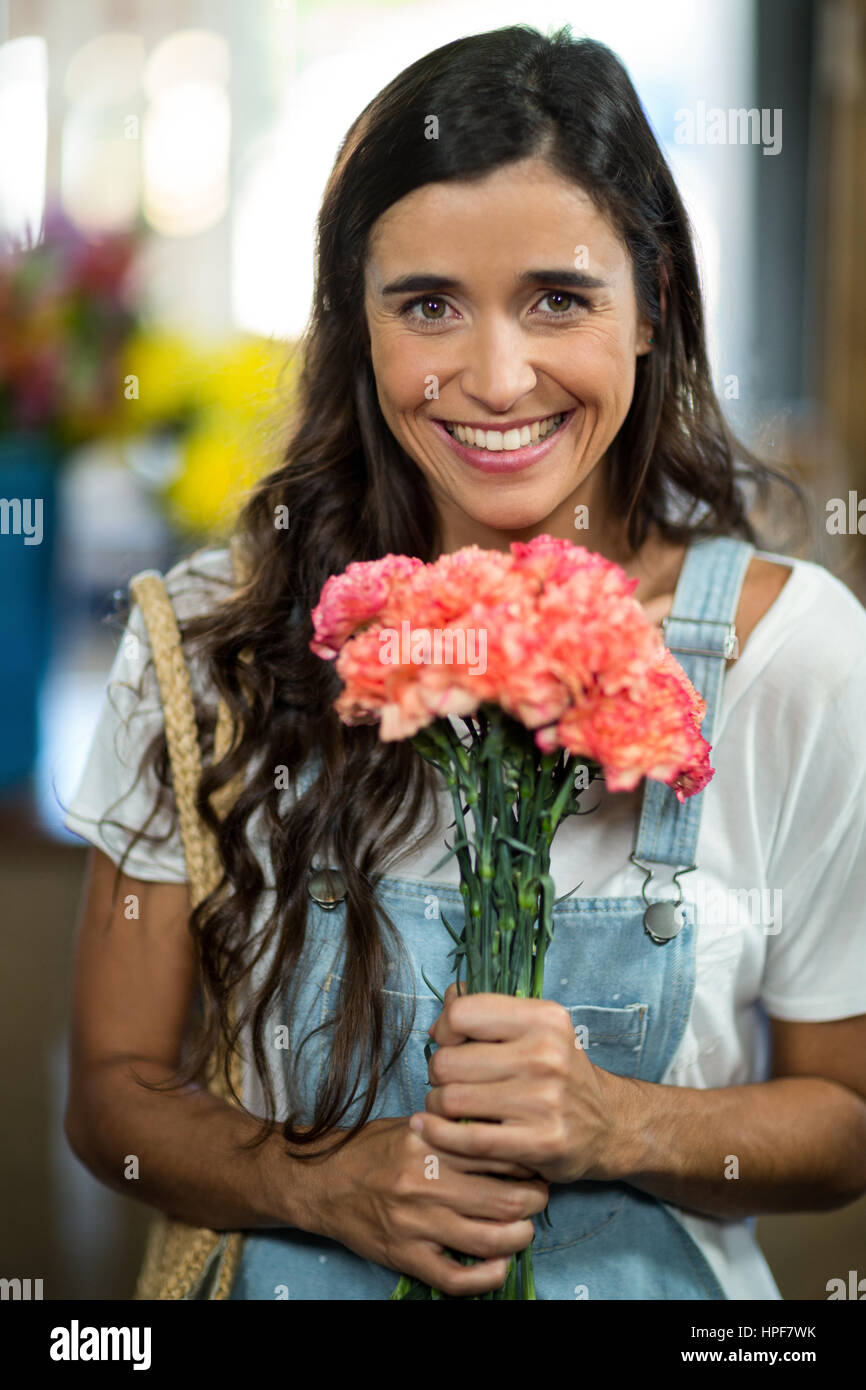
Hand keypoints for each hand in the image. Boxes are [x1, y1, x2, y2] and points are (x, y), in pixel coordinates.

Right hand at [312, 1116, 549, 1296]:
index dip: (526, 1160)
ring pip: (486, 1240)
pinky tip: (499, 1265)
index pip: (496, 1154)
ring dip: (518, 1237)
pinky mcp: (403, 1256)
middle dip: (533, 1201)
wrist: (318, 1181)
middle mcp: (424, 1183)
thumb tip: (503, 1135)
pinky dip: (486, 1277)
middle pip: (502, 1199)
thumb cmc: (369, 1149)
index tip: (535, 1162)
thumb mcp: (412, 1126)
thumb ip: (453, 1131)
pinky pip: (454, 1278)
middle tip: (539, 1196)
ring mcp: (414, 1223)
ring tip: (524, 1229)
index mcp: (429, 1144)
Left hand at [416, 982, 619, 1184]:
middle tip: (448, 1080)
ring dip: (437, 1105)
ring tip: (447, 1105)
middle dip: (437, 1072)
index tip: (448, 1042)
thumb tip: (439, 1015)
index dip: (444, 1029)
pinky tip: (431, 1128)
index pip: (462, 1013)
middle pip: (449, 1060)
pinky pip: (467, 1139)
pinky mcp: (541, 1142)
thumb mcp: (536, 1030)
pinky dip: (438, 1134)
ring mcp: (545, 1100)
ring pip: (452, 1099)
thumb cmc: (559, 1073)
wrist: (608, 1125)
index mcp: (545, 1018)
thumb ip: (487, 1013)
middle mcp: (547, 1055)